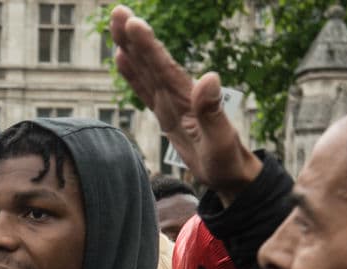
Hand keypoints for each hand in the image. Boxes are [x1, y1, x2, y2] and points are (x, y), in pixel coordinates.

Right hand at [109, 5, 261, 204]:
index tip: (132, 22)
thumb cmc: (226, 162)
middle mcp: (177, 95)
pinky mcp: (166, 114)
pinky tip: (122, 59)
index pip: (163, 67)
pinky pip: (145, 89)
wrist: (231, 174)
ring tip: (115, 27)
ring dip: (130, 49)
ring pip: (146, 71)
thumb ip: (212, 112)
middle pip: (151, 61)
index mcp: (187, 98)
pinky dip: (133, 74)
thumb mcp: (220, 141)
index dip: (147, 45)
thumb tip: (210, 77)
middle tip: (117, 12)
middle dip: (134, 37)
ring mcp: (171, 103)